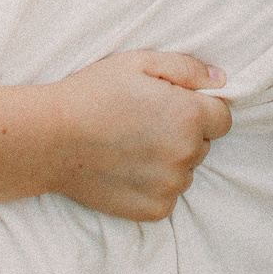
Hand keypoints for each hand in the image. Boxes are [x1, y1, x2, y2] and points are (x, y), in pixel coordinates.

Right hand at [45, 50, 232, 221]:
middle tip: (144, 124)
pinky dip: (154, 185)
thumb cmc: (93, 94)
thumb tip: (220, 80)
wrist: (49, 139)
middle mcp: (186, 154)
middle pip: (204, 145)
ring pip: (185, 171)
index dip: (200, 110)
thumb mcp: (139, 63)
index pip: (223, 119)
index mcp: (189, 116)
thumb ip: (187, 69)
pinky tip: (126, 169)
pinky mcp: (153, 210)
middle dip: (184, 134)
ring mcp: (170, 186)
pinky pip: (168, 196)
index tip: (172, 107)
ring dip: (169, 161)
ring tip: (131, 147)